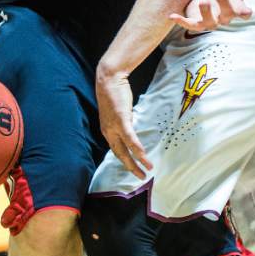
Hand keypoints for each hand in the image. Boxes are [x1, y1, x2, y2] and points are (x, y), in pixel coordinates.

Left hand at [96, 63, 151, 178]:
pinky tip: (144, 157)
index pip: (116, 150)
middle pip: (120, 154)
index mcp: (107, 130)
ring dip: (137, 162)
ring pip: (126, 150)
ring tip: (147, 170)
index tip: (134, 168)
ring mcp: (114, 126)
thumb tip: (131, 127)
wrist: (109, 78)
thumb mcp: (117, 111)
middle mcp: (108, 131)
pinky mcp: (121, 120)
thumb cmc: (114, 92)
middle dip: (131, 167)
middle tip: (141, 177)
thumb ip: (122, 121)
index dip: (125, 160)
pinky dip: (138, 149)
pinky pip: (131, 138)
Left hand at [169, 0, 254, 31]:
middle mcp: (223, 17)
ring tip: (204, 1)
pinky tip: (172, 15)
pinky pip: (189, 24)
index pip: (242, 12)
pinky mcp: (194, 21)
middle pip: (226, 15)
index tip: (245, 10)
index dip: (242, 10)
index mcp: (236, 8)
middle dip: (224, 4)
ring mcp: (208, 20)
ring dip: (206, 13)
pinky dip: (181, 21)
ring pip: (209, 23)